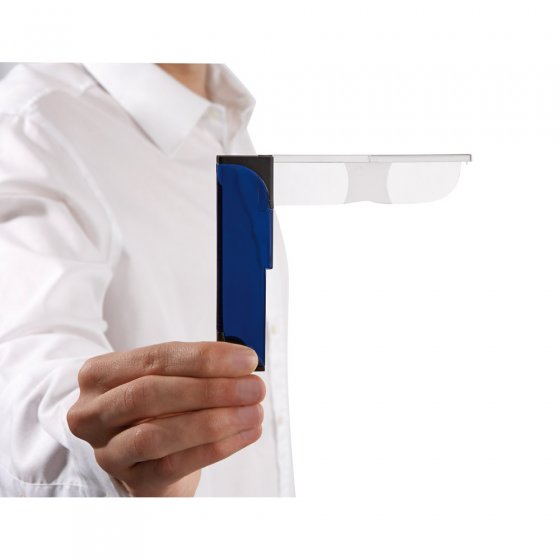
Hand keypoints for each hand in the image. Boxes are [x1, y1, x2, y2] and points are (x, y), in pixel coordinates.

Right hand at [67, 341, 263, 496]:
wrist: (143, 451)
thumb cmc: (159, 404)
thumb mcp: (167, 377)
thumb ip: (198, 366)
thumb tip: (243, 363)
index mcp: (100, 375)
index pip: (155, 358)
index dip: (204, 358)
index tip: (246, 360)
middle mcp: (94, 412)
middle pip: (151, 394)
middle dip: (211, 389)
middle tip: (254, 387)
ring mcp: (108, 450)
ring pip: (159, 434)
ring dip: (215, 421)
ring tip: (253, 412)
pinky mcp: (131, 480)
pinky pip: (175, 465)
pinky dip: (216, 448)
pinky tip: (245, 434)